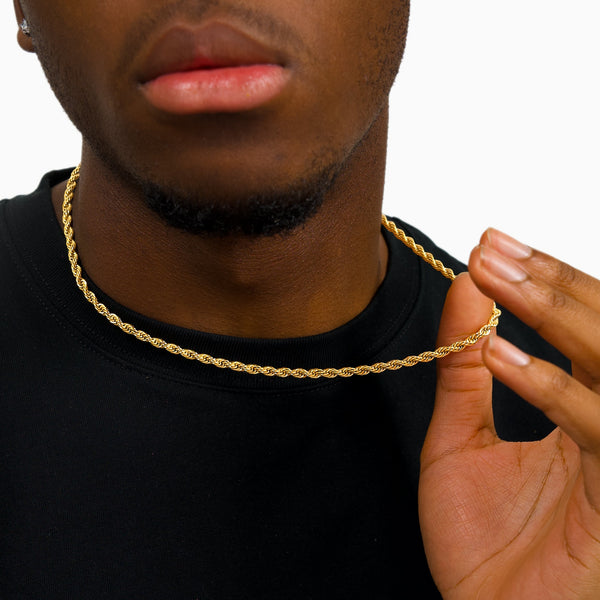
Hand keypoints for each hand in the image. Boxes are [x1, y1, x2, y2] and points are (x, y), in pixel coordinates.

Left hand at [419, 229, 599, 598]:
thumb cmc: (480, 543)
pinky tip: (500, 355)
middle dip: (550, 285)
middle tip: (495, 246)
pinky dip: (550, 388)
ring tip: (496, 275)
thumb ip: (464, 369)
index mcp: (582, 415)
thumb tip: (464, 291)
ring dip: (553, 316)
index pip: (581, 331)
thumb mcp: (459, 438)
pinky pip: (597, 430)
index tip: (492, 244)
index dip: (543, 284)